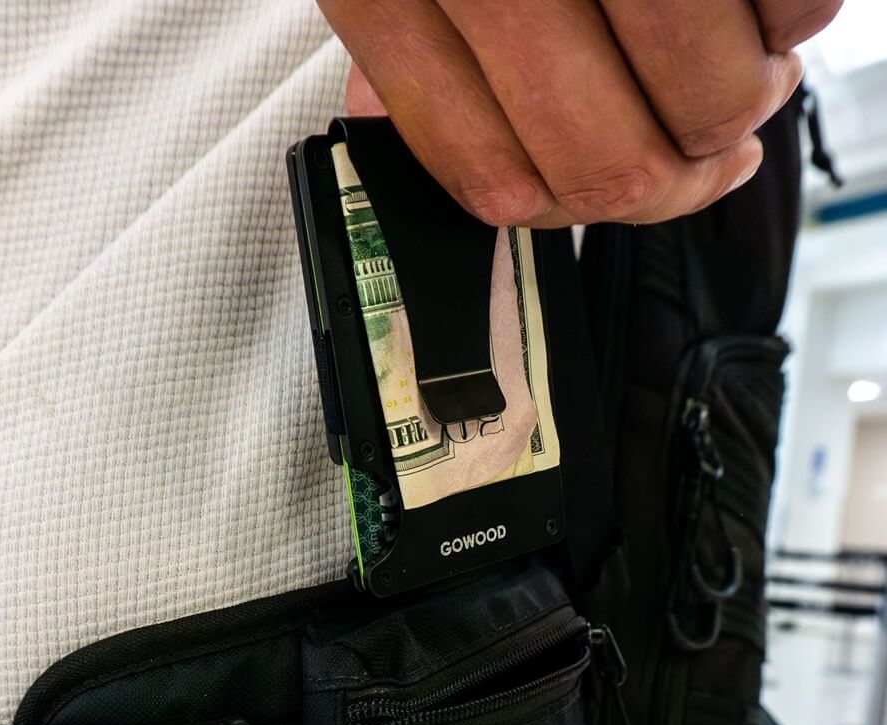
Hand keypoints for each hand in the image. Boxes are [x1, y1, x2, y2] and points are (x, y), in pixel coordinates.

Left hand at [319, 0, 841, 226]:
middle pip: (607, 167)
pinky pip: (794, 2)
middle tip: (713, 143)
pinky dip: (797, 17)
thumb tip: (499, 177)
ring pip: (705, 104)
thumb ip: (424, 58)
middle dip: (677, 179)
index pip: (497, 182)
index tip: (629, 189)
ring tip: (747, 63)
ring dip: (742, 103)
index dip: (575, 208)